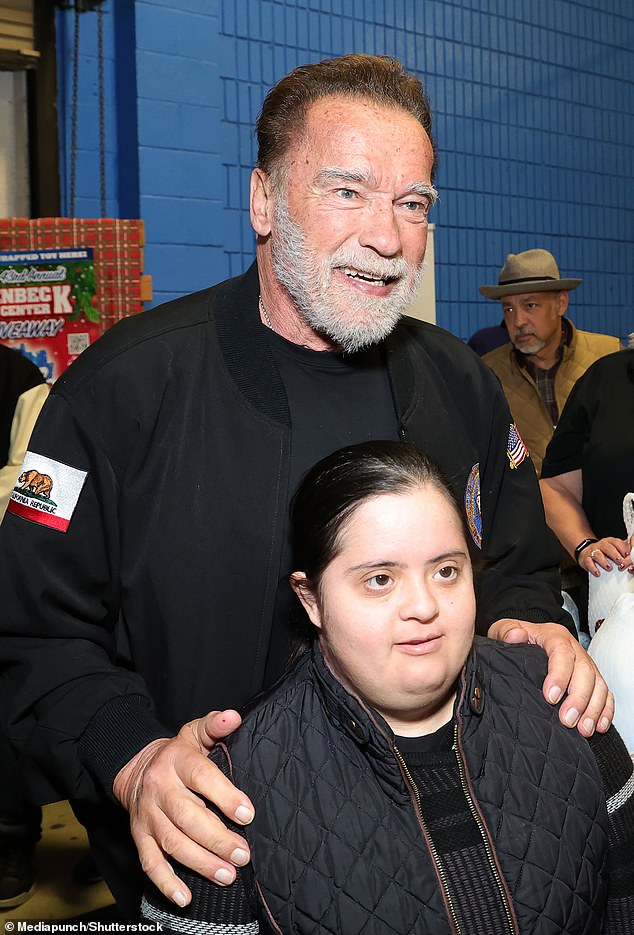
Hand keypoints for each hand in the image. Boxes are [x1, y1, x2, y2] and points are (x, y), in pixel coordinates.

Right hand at [113, 710, 253, 906]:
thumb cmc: (177, 754)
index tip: (247, 814)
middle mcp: (161, 789)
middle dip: (217, 839)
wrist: (135, 767)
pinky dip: (166, 883)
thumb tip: (234, 717)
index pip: (202, 777)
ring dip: (201, 863)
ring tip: (228, 876)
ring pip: (173, 843)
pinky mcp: (140, 838)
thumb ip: (215, 725)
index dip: (225, 796)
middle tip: (243, 854)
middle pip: (188, 817)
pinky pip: (150, 864)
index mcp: (177, 761)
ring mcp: (148, 816)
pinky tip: (186, 897)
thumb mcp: (195, 733)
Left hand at [489, 619, 613, 737]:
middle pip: (585, 670)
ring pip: (598, 683)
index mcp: (553, 635)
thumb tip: (515, 636)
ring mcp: (585, 663)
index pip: (562, 652)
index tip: (550, 697)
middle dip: (578, 698)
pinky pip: (605, 692)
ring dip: (593, 708)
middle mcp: (574, 648)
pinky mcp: (592, 678)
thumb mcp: (503, 630)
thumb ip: (506, 632)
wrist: (525, 638)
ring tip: (584, 729)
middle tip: (567, 720)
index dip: (559, 675)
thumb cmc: (514, 637)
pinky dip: (605, 710)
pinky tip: (598, 725)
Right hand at [577, 536, 632, 576]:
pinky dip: (593, 568)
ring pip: (597, 554)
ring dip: (604, 561)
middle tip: (620, 561)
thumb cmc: (604, 552)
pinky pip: (588, 563)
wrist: (587, 553)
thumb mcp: (614, 548)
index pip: (616, 543)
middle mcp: (601, 545)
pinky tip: (598, 573)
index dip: (622, 548)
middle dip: (614, 554)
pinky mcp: (586, 559)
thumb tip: (632, 554)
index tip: (627, 555)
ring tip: (609, 568)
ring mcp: (593, 551)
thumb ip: (623, 550)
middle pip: (607, 547)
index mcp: (609, 542)